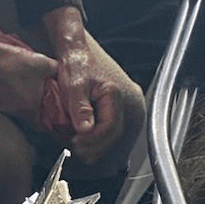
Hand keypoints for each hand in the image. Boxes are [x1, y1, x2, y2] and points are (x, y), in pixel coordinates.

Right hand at [0, 25, 56, 127]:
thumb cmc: (16, 63)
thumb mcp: (42, 63)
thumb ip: (55, 70)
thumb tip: (59, 72)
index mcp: (29, 108)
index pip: (39, 126)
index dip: (45, 123)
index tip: (47, 116)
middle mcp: (13, 111)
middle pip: (25, 115)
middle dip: (30, 107)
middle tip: (34, 94)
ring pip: (11, 107)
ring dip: (16, 100)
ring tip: (18, 85)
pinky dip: (3, 93)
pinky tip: (4, 81)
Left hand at [54, 34, 142, 164]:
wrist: (78, 50)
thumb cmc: (77, 62)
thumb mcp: (73, 85)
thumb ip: (80, 107)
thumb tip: (85, 130)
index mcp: (118, 94)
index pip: (110, 127)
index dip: (93, 140)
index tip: (76, 145)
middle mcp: (130, 100)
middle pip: (116, 133)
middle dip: (97, 147)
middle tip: (79, 153)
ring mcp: (129, 103)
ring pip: (117, 133)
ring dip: (100, 145)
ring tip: (83, 152)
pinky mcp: (123, 106)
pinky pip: (116, 127)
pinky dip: (103, 136)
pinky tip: (90, 143)